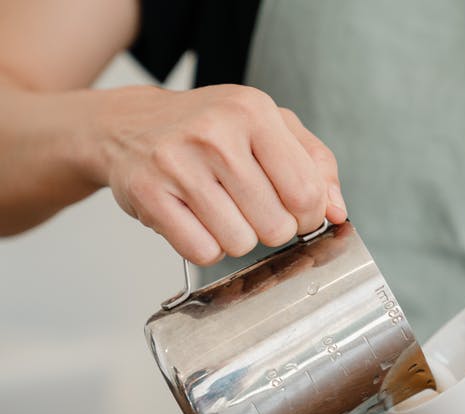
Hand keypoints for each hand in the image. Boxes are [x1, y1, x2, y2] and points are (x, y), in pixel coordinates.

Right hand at [94, 84, 346, 264]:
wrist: (127, 125)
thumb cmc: (208, 129)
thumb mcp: (269, 126)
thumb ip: (315, 164)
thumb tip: (336, 212)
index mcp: (253, 112)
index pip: (306, 193)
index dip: (307, 217)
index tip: (293, 212)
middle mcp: (216, 134)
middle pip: (276, 226)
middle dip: (271, 229)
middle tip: (251, 209)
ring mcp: (179, 164)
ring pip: (240, 243)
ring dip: (237, 239)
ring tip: (221, 211)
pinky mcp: (149, 194)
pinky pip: (202, 251)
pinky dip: (206, 248)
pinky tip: (197, 221)